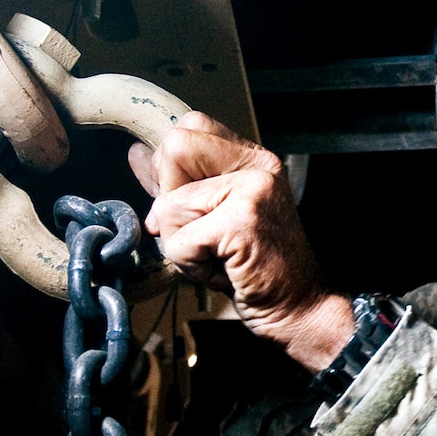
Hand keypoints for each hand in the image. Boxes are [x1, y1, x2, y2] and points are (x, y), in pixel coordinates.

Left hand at [128, 112, 351, 369]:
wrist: (299, 308)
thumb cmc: (253, 267)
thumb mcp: (210, 215)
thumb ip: (177, 183)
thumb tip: (137, 153)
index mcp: (252, 158)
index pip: (189, 127)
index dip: (170, 166)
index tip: (186, 204)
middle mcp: (257, 165)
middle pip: (174, 149)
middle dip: (170, 201)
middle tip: (201, 234)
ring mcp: (253, 190)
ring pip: (169, 206)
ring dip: (181, 244)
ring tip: (218, 257)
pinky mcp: (243, 221)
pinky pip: (178, 242)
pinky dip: (190, 265)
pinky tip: (222, 270)